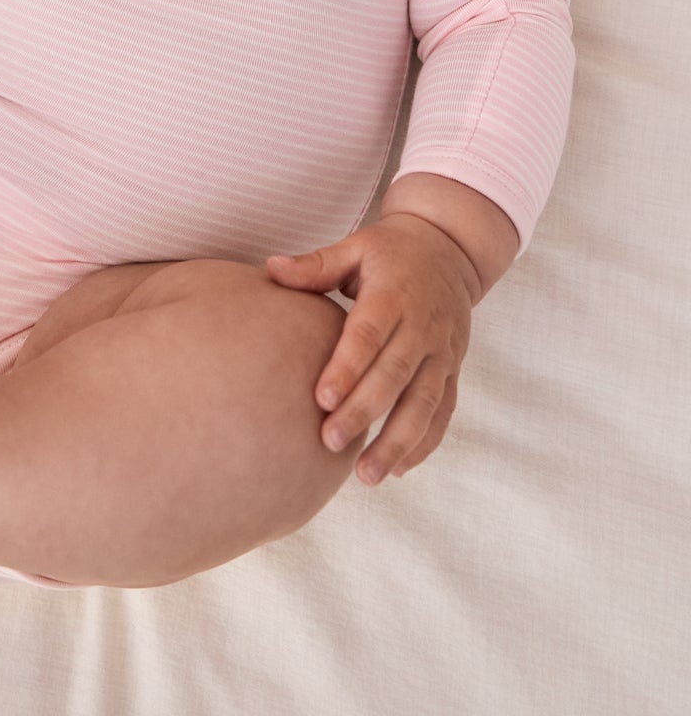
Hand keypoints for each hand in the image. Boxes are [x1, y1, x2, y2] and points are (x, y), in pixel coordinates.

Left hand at [266, 214, 481, 484]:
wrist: (450, 250)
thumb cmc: (390, 252)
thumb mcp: (355, 247)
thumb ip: (316, 264)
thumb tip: (270, 269)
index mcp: (394, 295)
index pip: (369, 335)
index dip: (348, 368)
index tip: (320, 398)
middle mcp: (423, 326)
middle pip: (394, 375)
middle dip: (364, 412)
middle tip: (330, 442)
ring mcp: (442, 352)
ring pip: (424, 403)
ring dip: (398, 442)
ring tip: (368, 475)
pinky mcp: (453, 369)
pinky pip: (443, 411)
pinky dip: (424, 443)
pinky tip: (399, 469)